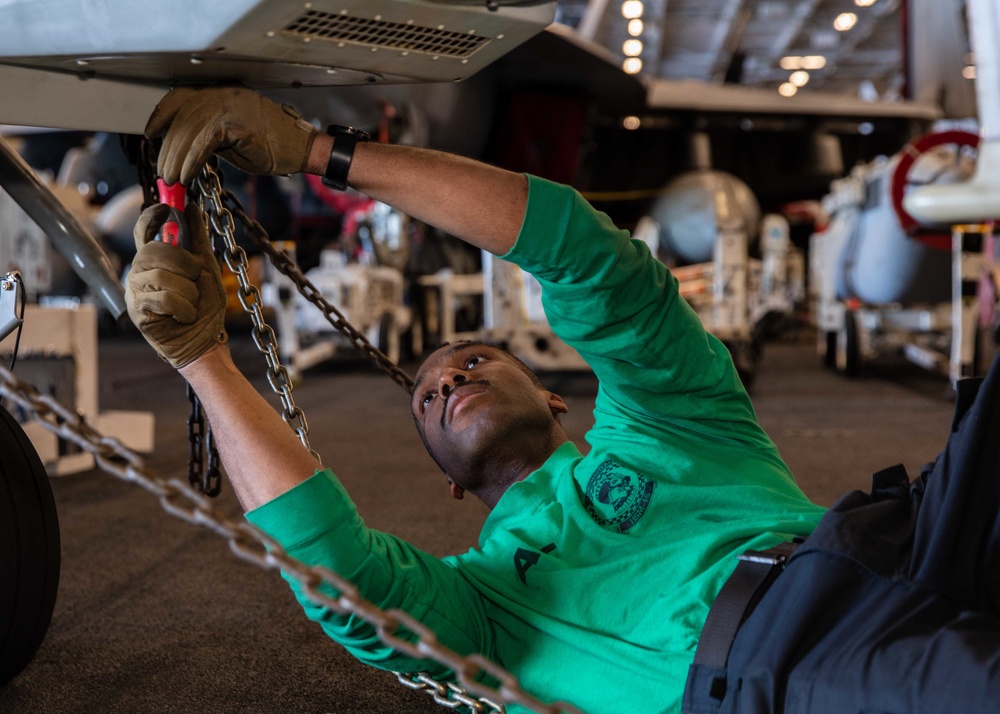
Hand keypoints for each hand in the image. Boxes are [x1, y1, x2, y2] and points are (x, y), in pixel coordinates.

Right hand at [126, 203, 227, 367]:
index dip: (151, 217)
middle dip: (184, 264)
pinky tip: (185, 316)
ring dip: (187, 291)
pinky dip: (182, 308)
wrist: (206, 340)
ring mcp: (134, 291)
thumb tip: (192, 207)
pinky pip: (162, 298)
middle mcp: (139, 272)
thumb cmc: (205, 307)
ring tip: (191, 304)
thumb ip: (197, 239)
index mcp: (154, 260)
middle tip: (195, 279)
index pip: (143, 231)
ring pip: (160, 276)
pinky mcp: (136, 310)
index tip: (166, 208)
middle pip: (154, 251)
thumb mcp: (207, 268)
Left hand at [145, 86, 316, 184]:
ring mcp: (228, 106)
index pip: (180, 97)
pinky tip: (187, 175)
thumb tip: (180, 146)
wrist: (301, 147)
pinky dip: (191, 161)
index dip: (161, 116)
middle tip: (163, 171)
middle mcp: (221, 93)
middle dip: (167, 148)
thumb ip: (207, 133)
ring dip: (176, 158)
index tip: (150, 134)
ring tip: (172, 179)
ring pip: (188, 131)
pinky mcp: (235, 124)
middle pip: (181, 118)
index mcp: (219, 91)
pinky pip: (203, 143)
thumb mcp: (231, 135)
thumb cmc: (271, 143)